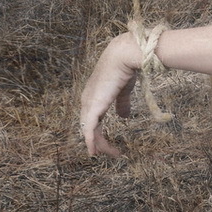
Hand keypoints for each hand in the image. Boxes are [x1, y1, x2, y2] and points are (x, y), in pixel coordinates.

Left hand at [78, 34, 139, 157]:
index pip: (93, 119)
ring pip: (89, 130)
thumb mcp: (124, 91)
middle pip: (89, 127)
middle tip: (111, 152)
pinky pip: (90, 129)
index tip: (109, 143)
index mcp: (93, 96)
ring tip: (112, 154)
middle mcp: (87, 101)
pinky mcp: (93, 107)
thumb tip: (124, 117)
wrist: (122, 57)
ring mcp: (88, 104)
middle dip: (99, 141)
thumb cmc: (124, 69)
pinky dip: (91, 142)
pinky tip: (95, 152)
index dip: (99, 132)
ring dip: (99, 144)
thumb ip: (122, 104)